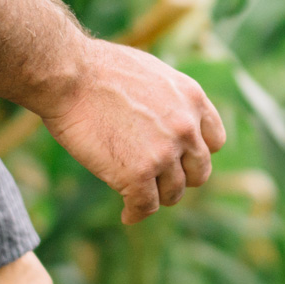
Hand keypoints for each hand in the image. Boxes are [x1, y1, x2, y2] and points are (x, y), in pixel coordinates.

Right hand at [40, 39, 225, 222]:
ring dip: (155, 197)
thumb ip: (167, 100)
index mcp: (192, 99)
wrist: (69, 75)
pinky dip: (135, 213)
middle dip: (179, 178)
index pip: (214, 141)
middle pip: (199, 172)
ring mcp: (164, 153)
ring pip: (172, 193)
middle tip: (158, 181)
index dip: (196, 153)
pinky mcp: (137, 174)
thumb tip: (163, 118)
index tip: (180, 159)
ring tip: (137, 197)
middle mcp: (186, 127)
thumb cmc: (96, 69)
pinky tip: (127, 214)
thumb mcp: (149, 73)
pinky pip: (145, 206)